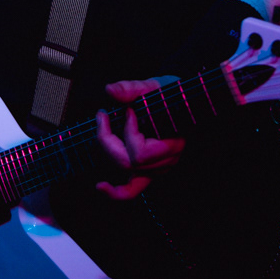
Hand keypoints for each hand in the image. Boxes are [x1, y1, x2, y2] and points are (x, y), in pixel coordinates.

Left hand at [95, 78, 185, 200]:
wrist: (179, 100)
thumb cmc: (169, 94)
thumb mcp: (153, 86)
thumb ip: (131, 88)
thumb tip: (110, 90)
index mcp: (172, 143)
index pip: (141, 153)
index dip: (128, 132)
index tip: (127, 110)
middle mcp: (165, 162)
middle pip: (128, 164)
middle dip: (108, 141)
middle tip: (103, 117)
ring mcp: (156, 169)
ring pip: (125, 172)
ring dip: (108, 152)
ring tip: (103, 130)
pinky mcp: (147, 172)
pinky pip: (131, 190)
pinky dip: (115, 192)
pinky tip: (101, 186)